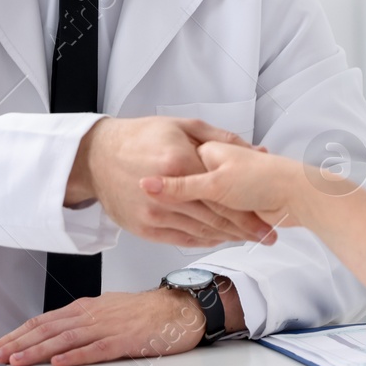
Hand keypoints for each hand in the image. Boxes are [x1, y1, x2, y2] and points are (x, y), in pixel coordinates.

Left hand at [0, 288, 222, 365]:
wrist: (179, 308)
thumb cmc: (145, 313)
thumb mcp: (106, 314)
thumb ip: (81, 326)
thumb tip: (54, 340)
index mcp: (84, 309)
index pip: (42, 321)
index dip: (17, 334)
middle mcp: (91, 314)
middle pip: (46, 329)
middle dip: (17, 343)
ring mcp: (107, 326)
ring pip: (65, 338)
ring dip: (38, 350)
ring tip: (17, 360)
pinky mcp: (125, 340)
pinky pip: (96, 348)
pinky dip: (75, 356)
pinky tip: (59, 363)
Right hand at [67, 117, 276, 247]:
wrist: (97, 157)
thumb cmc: (140, 137)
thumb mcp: (182, 126)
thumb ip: (220, 138)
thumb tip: (254, 149)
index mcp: (178, 163)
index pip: (222, 196)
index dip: (248, 213)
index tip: (267, 222)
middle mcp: (167, 193)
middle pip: (214, 218)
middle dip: (244, 230)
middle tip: (265, 236)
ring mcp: (154, 214)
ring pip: (200, 232)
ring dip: (226, 237)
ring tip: (247, 239)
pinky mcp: (144, 227)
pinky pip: (181, 239)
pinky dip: (203, 240)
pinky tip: (217, 238)